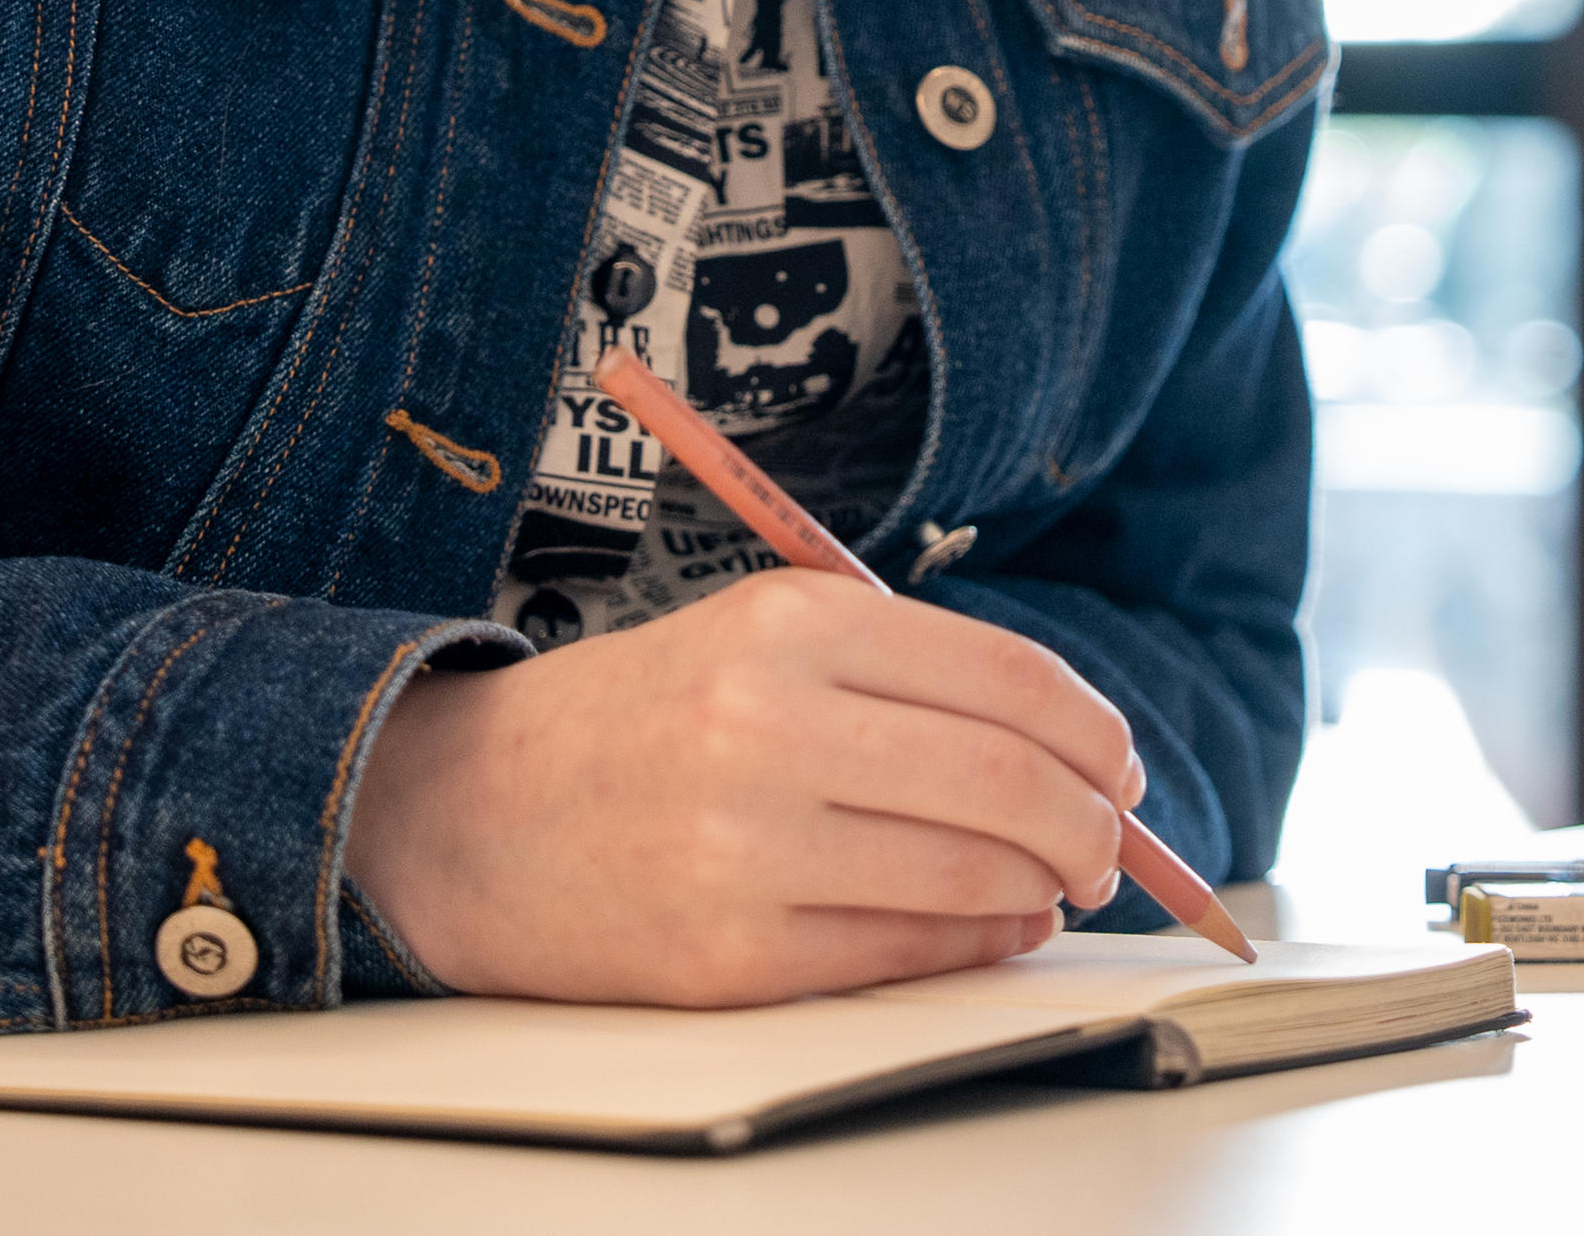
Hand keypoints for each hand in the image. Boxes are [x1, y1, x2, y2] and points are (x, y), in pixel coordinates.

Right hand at [346, 568, 1143, 1004]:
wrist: (464, 813)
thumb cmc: (636, 721)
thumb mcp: (757, 638)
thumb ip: (903, 678)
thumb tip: (1070, 756)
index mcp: (788, 625)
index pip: (1007, 679)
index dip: (1093, 732)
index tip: (1119, 765)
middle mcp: (767, 726)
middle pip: (1008, 781)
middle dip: (1091, 824)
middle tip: (1108, 843)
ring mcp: (745, 849)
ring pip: (970, 875)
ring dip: (1040, 886)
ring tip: (1050, 882)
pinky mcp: (726, 957)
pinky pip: (901, 956)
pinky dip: (974, 945)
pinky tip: (989, 925)